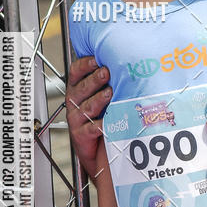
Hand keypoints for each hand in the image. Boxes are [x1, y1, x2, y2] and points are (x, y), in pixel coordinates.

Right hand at [66, 56, 111, 177]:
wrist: (94, 148)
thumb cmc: (99, 117)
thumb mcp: (100, 96)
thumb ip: (110, 81)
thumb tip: (130, 63)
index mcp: (77, 89)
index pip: (76, 72)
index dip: (84, 65)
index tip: (96, 59)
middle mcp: (75, 103)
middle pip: (82, 88)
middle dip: (94, 79)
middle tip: (106, 71)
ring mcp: (77, 119)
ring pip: (87, 107)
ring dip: (98, 99)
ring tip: (110, 93)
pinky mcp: (81, 135)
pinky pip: (91, 129)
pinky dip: (100, 125)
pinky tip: (109, 122)